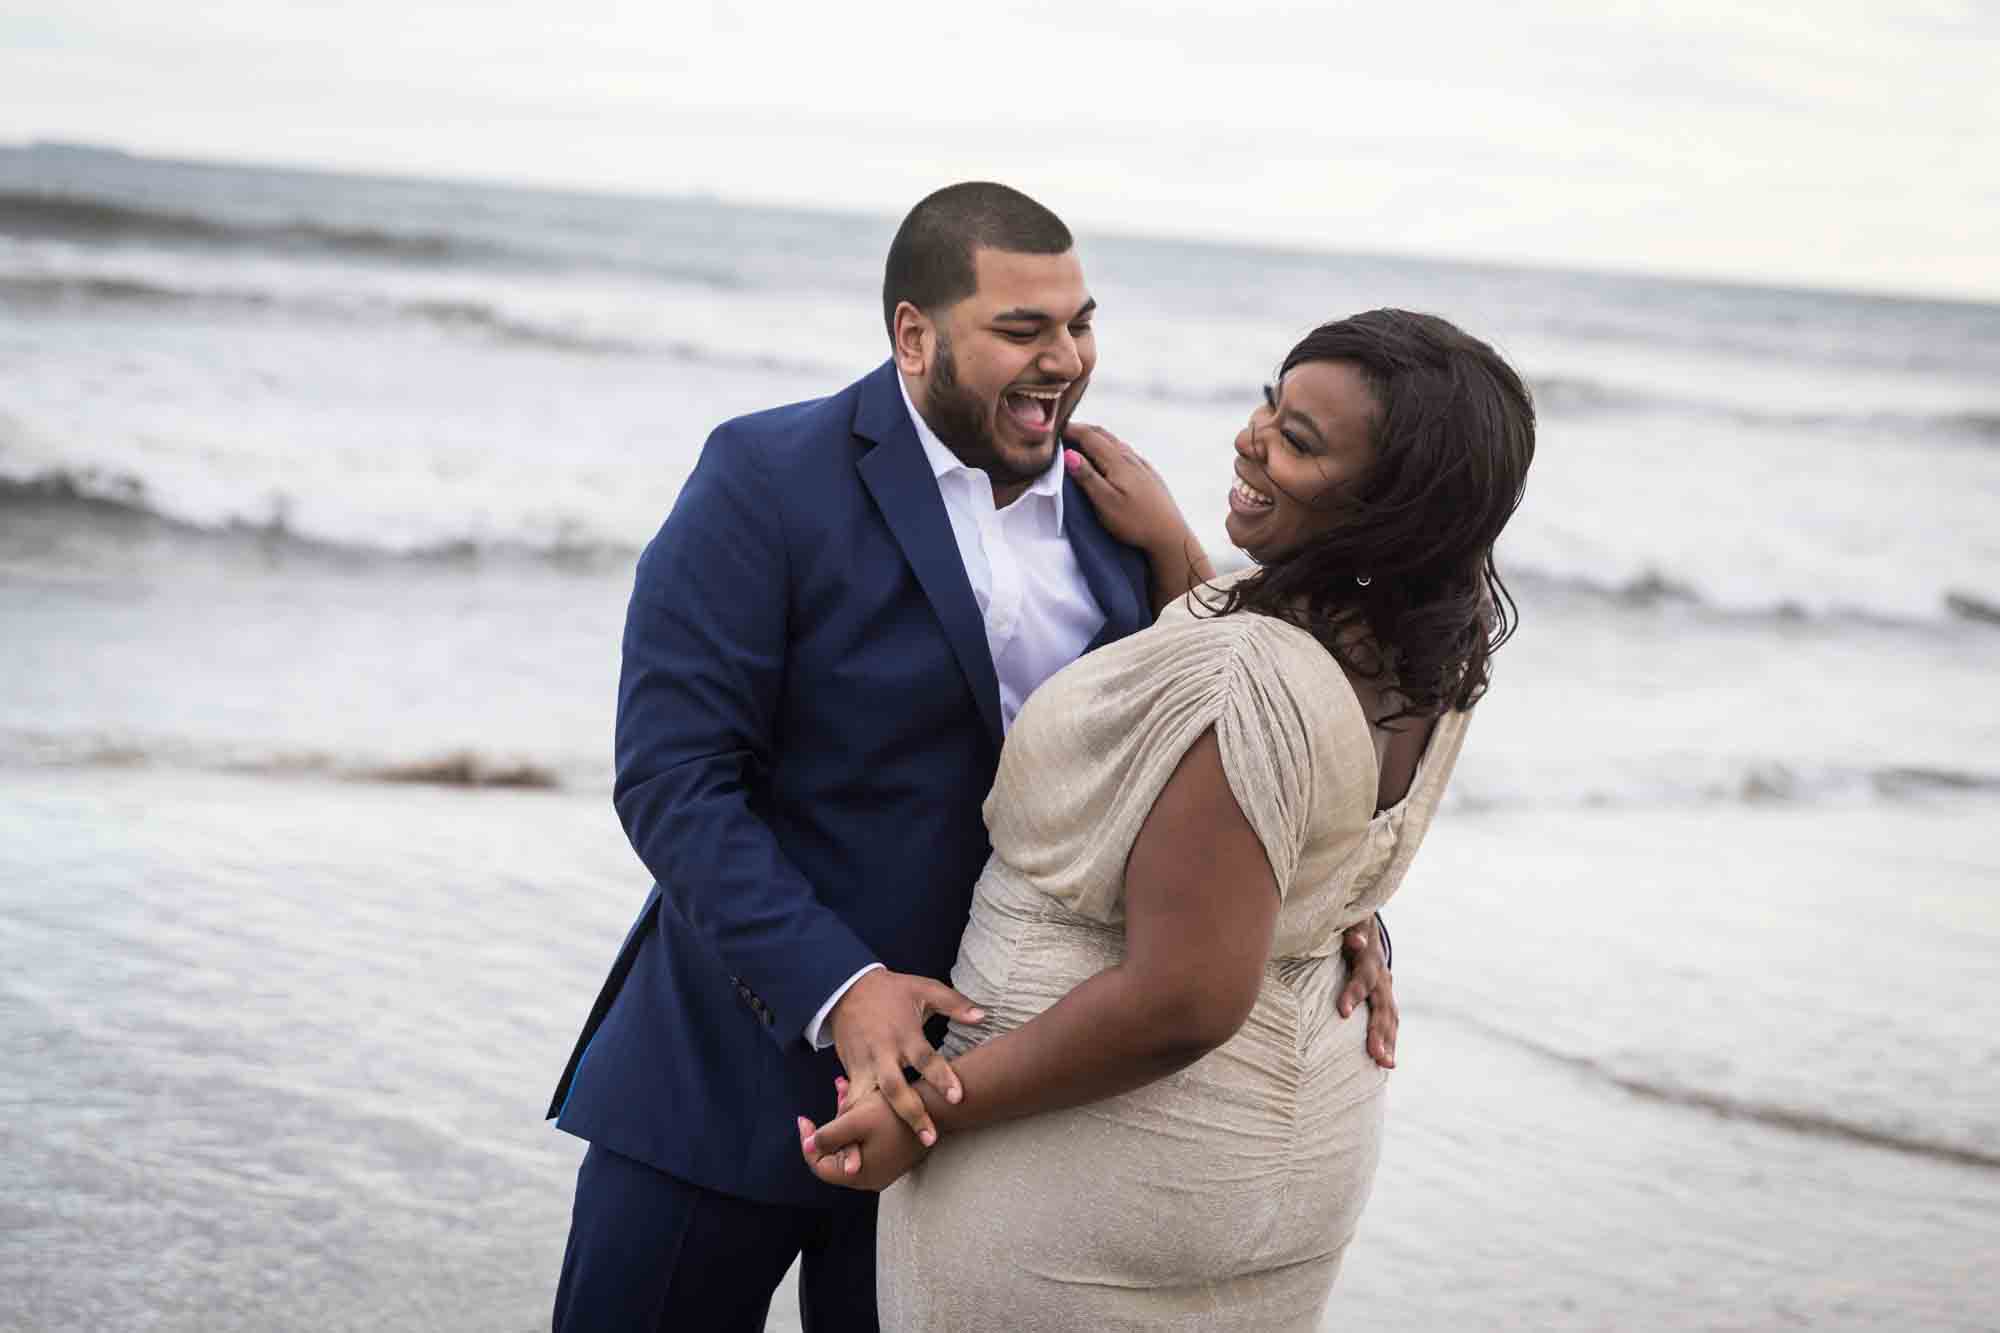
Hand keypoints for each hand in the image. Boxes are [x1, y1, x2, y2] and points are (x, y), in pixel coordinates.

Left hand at [798, 1086, 926, 1191]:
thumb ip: (829, 1136)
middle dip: (830, 1124)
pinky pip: (865, 1140)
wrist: (936, 1111)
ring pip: (850, 1144)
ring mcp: (883, 1166)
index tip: (804, 1119)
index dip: (808, 1142)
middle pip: (836, 1154)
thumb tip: (810, 1145)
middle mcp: (871, 1176)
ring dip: (843, 1119)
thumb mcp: (856, 1121)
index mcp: (860, 1174)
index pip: (821, 1166)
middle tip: (832, 1096)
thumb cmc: (895, 1115)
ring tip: (843, 1089)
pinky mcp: (892, 1155)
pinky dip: (858, 1121)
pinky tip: (859, 1098)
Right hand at [826, 968, 982, 1147]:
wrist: (845, 989)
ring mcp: (863, 1065)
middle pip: (895, 1089)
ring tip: (863, 1161)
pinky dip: (849, 1123)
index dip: (941, 1077)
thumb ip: (954, 1003)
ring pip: (864, 1101)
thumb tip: (982, 1016)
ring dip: (865, 1129)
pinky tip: (851, 1151)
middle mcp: (882, 1053)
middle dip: (912, 1114)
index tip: (957, 1097)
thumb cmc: (891, 991)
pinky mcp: (850, 1072)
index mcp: (904, 1033)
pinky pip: (851, 1102)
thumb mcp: (923, 988)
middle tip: (930, 1138)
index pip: (925, 1058)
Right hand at [1062, 423, 1196, 558]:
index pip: (1089, 436)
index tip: (1053, 430)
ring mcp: (1142, 465)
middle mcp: (1131, 457)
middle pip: (1102, 434)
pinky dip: (1110, 447)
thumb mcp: (1105, 502)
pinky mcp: (1148, 474)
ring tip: (1080, 442)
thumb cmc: (1135, 522)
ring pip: (1115, 442)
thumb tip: (1068, 453)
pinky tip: (1109, 457)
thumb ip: (1087, 476)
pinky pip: (1125, 452)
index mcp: (1117, 461)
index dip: (1070, 430)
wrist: (1170, 535)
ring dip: (1096, 437)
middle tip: (1063, 432)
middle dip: (1082, 430)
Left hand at [1339, 921, 1397, 1067]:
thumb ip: (1353, 932)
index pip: (1362, 978)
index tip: (1344, 1013)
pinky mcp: (1385, 1000)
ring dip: (1388, 1042)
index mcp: (1370, 959)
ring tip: (1385, 1064)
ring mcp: (1386, 990)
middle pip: (1382, 1007)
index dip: (1354, 994)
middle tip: (1375, 1054)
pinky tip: (1387, 1063)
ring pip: (1389, 1018)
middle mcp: (1382, 977)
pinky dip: (1390, 1043)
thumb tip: (1356, 941)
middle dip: (1378, 1031)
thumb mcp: (1350, 924)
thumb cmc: (1349, 927)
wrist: (1364, 926)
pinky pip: (1390, 1024)